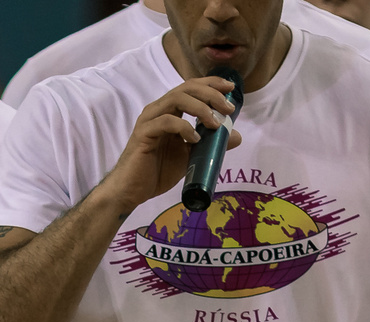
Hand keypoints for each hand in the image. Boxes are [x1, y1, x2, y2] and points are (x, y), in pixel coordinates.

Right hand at [101, 77, 236, 212]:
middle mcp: (158, 109)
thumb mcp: (192, 156)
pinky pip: (166, 122)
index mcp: (169, 110)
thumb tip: (236, 136)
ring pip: (177, 99)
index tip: (230, 88)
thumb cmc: (158, 172)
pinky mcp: (143, 133)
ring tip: (215, 123)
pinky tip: (194, 140)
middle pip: (187, 88)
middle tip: (228, 109)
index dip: (212, 84)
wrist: (133, 191)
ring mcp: (149, 120)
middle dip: (211, 94)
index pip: (191, 87)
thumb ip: (211, 144)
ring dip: (200, 108)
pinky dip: (184, 127)